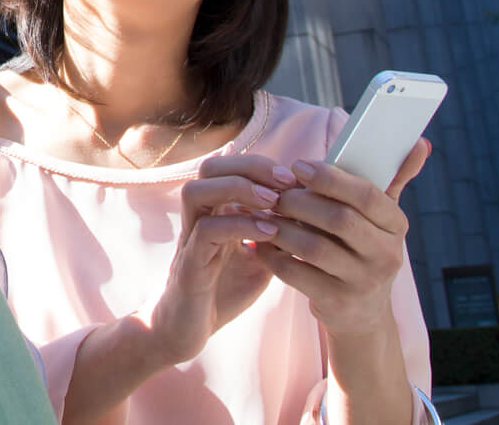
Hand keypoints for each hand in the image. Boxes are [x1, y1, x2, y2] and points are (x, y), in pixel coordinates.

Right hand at [141, 155, 282, 364]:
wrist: (187, 333)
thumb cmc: (221, 293)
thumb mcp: (259, 261)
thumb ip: (277, 239)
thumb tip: (311, 220)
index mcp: (214, 212)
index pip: (230, 167)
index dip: (262, 165)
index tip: (297, 178)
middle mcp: (198, 218)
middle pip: (210, 168)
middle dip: (250, 166)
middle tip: (286, 181)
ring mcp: (189, 239)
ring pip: (197, 191)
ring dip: (238, 188)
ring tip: (274, 201)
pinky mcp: (188, 265)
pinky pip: (205, 231)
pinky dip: (239, 225)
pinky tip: (269, 232)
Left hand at [253, 140, 429, 338]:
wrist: (363, 314)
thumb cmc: (365, 248)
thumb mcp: (382, 217)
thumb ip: (394, 178)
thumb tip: (421, 142)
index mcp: (396, 225)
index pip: (367, 195)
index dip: (331, 179)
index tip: (298, 166)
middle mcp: (386, 255)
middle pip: (339, 219)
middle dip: (300, 201)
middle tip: (273, 191)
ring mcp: (362, 282)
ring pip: (314, 247)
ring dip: (281, 227)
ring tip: (260, 213)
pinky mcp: (337, 302)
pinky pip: (296, 274)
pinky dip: (272, 255)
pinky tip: (256, 241)